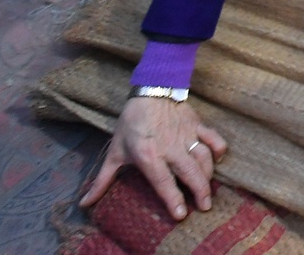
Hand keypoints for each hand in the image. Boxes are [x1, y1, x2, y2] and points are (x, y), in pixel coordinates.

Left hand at [79, 95, 227, 221]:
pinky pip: (213, 139)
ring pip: (204, 159)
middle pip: (191, 173)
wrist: (151, 89)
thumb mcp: (115, 151)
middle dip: (200, 192)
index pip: (163, 182)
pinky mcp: (197, 125)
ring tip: (208, 190)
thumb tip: (84, 203)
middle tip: (205, 207)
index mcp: (149, 155)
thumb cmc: (131, 122)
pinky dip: (219, 149)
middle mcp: (170, 148)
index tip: (181, 214)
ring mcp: (186, 136)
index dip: (173, 199)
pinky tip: (218, 159)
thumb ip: (102, 180)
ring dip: (208, 176)